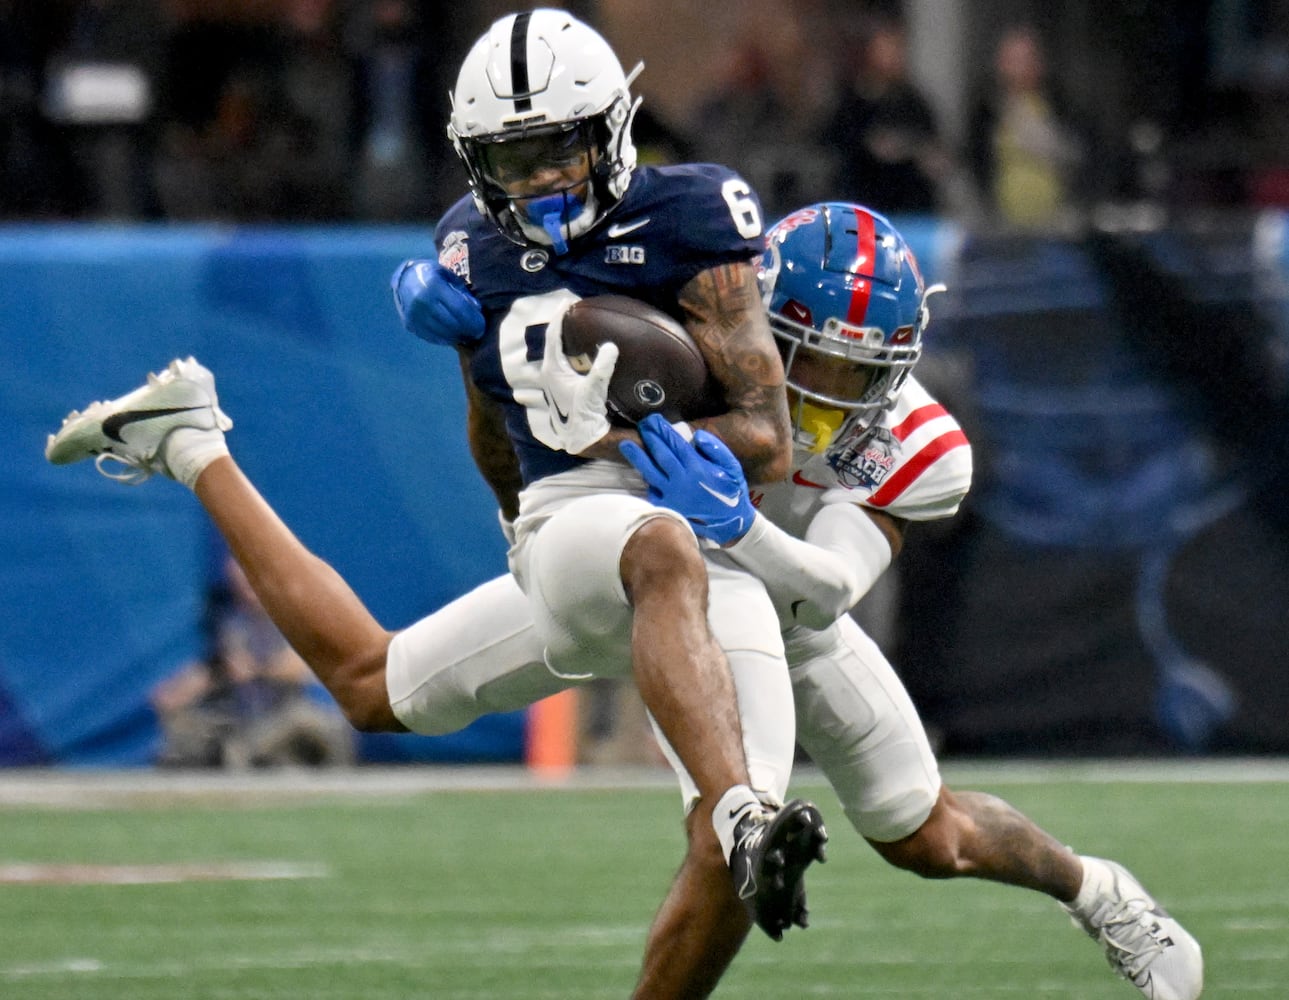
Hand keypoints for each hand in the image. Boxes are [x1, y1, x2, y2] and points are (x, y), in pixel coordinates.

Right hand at [391, 259, 484, 346]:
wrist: (405, 279)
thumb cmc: (434, 277)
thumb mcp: (449, 277)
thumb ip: (463, 293)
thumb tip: (477, 310)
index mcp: (434, 285)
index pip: (459, 308)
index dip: (473, 320)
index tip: (482, 326)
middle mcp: (422, 300)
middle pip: (451, 323)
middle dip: (467, 331)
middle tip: (477, 334)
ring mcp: (414, 314)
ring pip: (442, 333)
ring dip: (457, 337)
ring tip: (466, 336)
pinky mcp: (410, 324)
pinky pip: (431, 337)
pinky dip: (445, 339)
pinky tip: (453, 337)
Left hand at [532, 302, 618, 453]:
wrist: (581, 438)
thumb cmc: (584, 414)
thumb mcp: (594, 389)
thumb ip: (602, 367)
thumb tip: (611, 346)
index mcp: (553, 369)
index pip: (553, 336)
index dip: (559, 317)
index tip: (566, 303)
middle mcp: (550, 373)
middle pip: (552, 342)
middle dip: (560, 325)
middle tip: (571, 311)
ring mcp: (554, 381)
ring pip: (556, 352)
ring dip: (564, 339)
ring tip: (574, 327)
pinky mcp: (562, 387)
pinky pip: (563, 362)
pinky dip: (570, 351)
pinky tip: (580, 352)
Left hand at [620, 414, 754, 544]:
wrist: (731, 523)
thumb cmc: (732, 491)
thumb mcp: (732, 467)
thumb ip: (715, 448)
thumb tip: (696, 435)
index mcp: (698, 468)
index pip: (675, 444)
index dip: (663, 430)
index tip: (654, 420)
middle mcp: (682, 481)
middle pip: (660, 455)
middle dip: (650, 438)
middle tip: (642, 425)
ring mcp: (673, 495)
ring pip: (650, 473)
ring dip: (637, 457)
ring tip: (625, 445)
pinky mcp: (668, 508)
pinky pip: (653, 491)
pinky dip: (647, 479)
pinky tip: (641, 470)